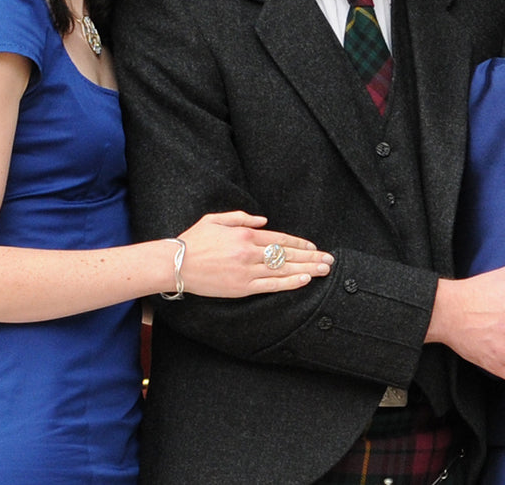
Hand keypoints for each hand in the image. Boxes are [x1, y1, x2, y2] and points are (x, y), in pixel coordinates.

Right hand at [176, 211, 332, 297]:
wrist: (174, 264)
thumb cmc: (193, 240)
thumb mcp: (215, 220)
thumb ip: (241, 217)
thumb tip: (264, 221)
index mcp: (245, 234)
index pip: (280, 239)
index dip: (300, 244)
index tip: (314, 247)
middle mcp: (250, 252)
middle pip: (287, 255)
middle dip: (311, 257)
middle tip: (329, 260)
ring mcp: (247, 271)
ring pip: (283, 270)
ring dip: (307, 270)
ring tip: (324, 270)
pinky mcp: (241, 288)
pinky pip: (270, 285)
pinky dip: (289, 283)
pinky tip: (304, 281)